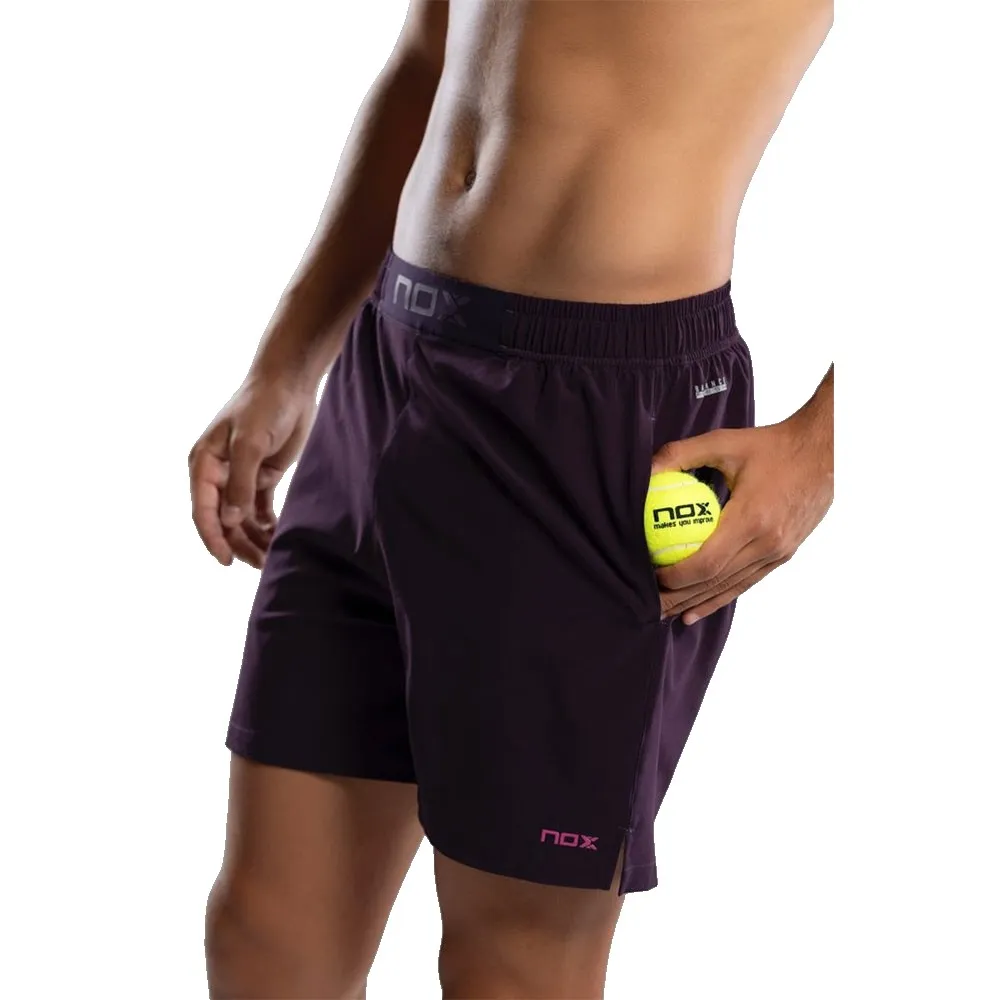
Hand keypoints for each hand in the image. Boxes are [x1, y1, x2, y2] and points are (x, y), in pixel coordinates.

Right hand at [188, 375, 316, 567]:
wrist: (290, 383)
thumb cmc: (264, 406)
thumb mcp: (249, 443)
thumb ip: (240, 483)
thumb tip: (230, 520)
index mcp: (204, 464)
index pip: (203, 511)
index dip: (214, 538)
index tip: (227, 561)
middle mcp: (218, 474)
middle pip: (224, 520)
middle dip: (239, 543)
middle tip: (261, 564)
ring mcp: (241, 476)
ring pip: (243, 518)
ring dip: (254, 538)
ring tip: (271, 558)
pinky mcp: (262, 475)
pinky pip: (261, 509)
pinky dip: (268, 525)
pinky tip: (278, 539)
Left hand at [652, 407, 832, 624]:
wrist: (824, 452)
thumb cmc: (771, 445)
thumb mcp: (723, 442)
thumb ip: (680, 454)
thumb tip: (645, 471)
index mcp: (752, 519)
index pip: (708, 563)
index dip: (677, 576)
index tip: (652, 575)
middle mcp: (768, 543)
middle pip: (716, 582)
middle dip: (679, 597)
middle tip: (649, 605)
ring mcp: (779, 553)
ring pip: (732, 587)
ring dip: (698, 603)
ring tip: (668, 614)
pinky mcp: (785, 554)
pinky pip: (747, 582)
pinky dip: (721, 596)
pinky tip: (699, 608)